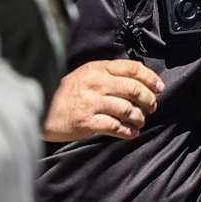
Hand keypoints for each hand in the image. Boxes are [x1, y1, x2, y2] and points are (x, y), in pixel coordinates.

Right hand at [41, 59, 161, 142]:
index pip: (132, 68)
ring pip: (128, 109)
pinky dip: (128, 132)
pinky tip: (132, 133)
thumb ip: (106, 74)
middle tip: (152, 106)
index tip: (159, 87)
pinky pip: (116, 127)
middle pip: (134, 89)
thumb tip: (135, 80)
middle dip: (148, 99)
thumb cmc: (64, 94)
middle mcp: (96, 84)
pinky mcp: (88, 122)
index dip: (150, 78)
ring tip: (140, 121)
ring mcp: (92, 103)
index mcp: (96, 69)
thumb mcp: (84, 75)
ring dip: (139, 117)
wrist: (41, 111)